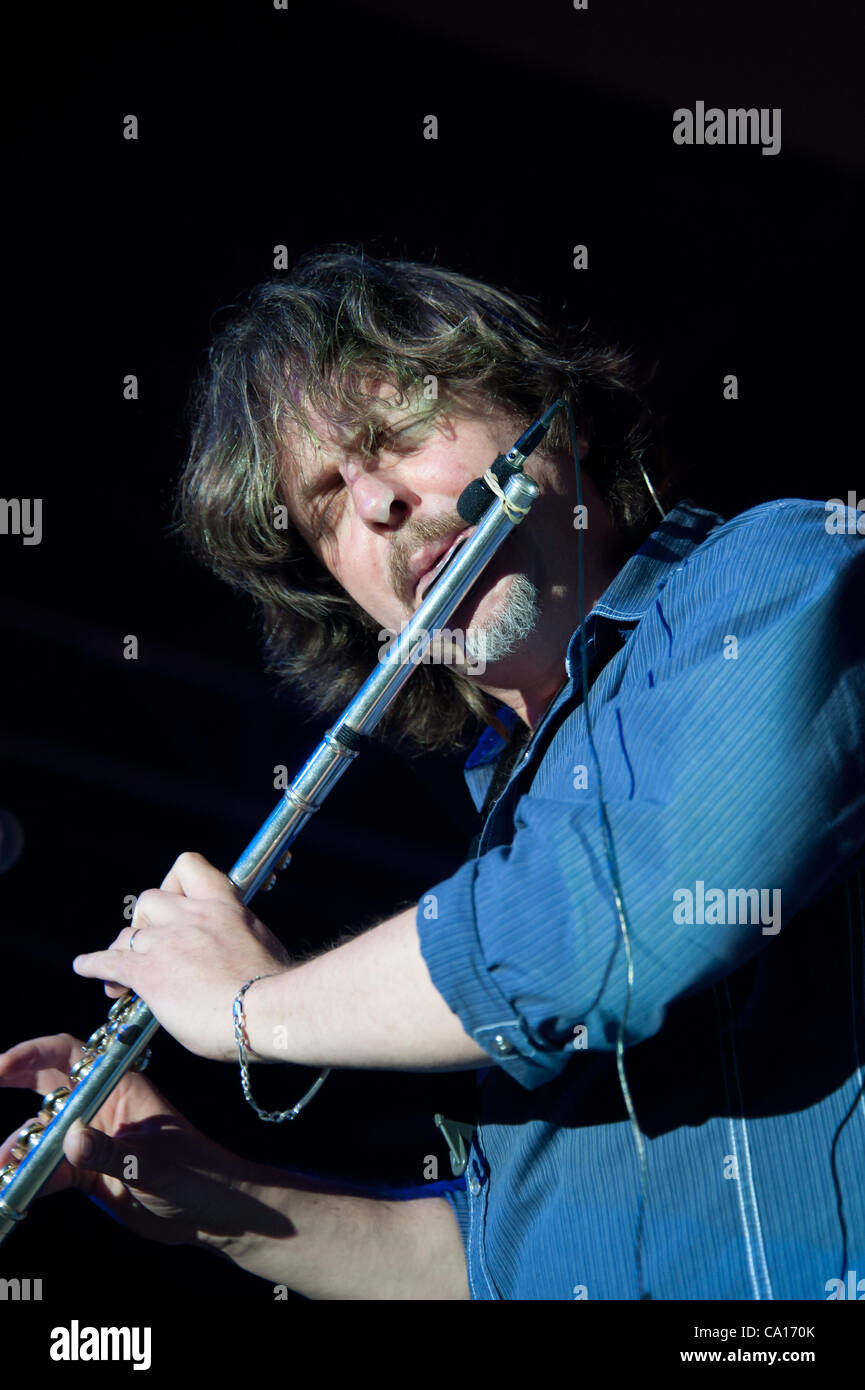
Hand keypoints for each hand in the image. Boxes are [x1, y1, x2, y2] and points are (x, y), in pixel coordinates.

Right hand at [0, 1033, 280, 1250]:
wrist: (210, 1214)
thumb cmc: (198, 1174)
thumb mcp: (157, 1164)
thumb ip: (112, 1152)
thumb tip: (69, 1140)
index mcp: (120, 1086)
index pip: (69, 1056)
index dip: (31, 1055)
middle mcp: (99, 1107)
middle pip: (45, 1085)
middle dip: (11, 1083)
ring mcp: (89, 1140)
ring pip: (39, 1135)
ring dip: (14, 1148)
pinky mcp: (84, 1173)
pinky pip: (45, 1171)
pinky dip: (24, 1179)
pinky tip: (6, 1187)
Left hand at [71, 852, 292, 1060]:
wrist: (267, 1010)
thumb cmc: (275, 987)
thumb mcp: (263, 946)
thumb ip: (240, 939)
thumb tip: (238, 950)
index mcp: (224, 906)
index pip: (188, 868)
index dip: (175, 884)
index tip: (177, 903)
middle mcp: (192, 916)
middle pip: (150, 900)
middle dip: (146, 921)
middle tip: (150, 945)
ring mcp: (167, 942)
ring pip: (129, 932)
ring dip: (123, 949)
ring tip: (120, 971)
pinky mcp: (149, 973)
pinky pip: (108, 961)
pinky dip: (94, 965)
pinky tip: (86, 967)